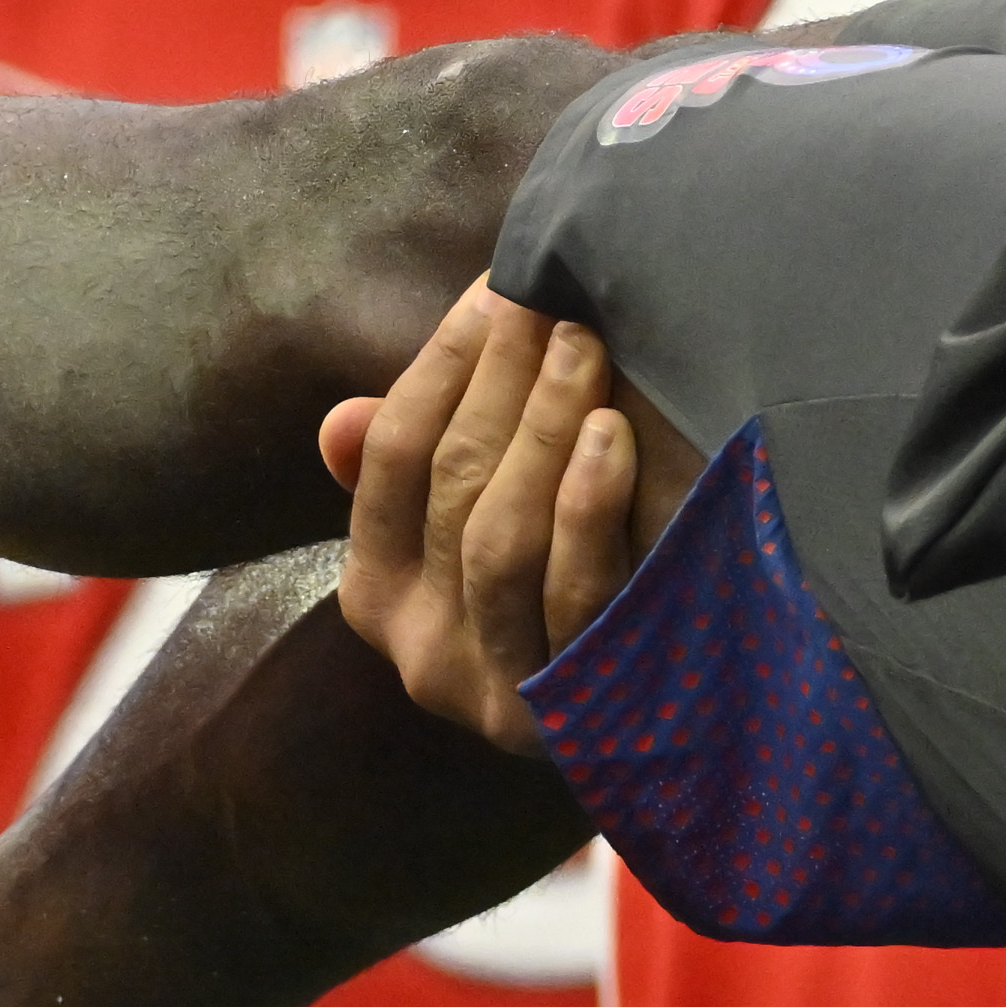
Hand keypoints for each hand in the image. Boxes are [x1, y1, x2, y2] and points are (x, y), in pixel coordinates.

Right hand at [326, 282, 658, 757]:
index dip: (442, 363)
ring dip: (543, 428)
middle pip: (450, 485)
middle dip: (502, 379)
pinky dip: (588, 508)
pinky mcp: (571, 713)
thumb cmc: (564, 577)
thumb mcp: (484, 521)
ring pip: (500, 539)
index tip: (497, 288)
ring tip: (585, 348)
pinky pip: (576, 596)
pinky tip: (614, 438)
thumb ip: (418, 467)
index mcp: (376, 591)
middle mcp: (418, 649)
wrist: (665, 718)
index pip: (390, 456)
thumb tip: (340, 421)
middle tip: (556, 298)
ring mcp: (494, 688)